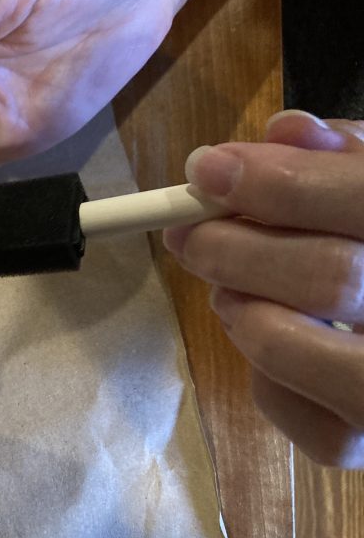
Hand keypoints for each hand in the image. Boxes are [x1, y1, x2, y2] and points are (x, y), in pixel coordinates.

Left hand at [163, 111, 363, 467]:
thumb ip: (345, 158)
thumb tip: (282, 131)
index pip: (361, 198)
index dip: (274, 182)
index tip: (207, 169)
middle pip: (326, 276)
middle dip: (234, 246)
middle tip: (191, 232)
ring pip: (289, 346)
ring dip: (238, 303)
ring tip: (230, 285)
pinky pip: (284, 407)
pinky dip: (258, 367)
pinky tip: (271, 335)